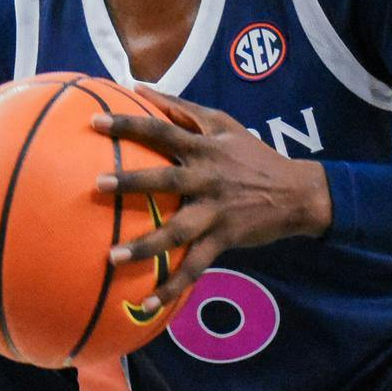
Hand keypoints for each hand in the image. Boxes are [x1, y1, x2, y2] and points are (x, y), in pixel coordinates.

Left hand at [93, 87, 331, 314]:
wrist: (297, 193)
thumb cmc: (253, 155)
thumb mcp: (223, 123)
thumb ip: (181, 107)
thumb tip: (139, 86)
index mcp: (205, 148)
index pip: (162, 131)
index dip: (129, 125)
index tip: (94, 123)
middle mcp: (208, 178)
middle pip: (166, 180)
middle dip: (132, 182)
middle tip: (98, 185)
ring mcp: (216, 211)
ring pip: (178, 231)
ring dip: (145, 246)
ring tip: (112, 257)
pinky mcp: (224, 239)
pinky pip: (195, 266)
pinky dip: (172, 287)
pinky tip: (146, 304)